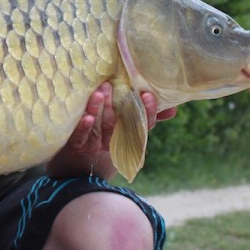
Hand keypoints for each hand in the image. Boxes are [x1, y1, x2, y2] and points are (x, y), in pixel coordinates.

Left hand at [46, 83, 176, 177]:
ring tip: (100, 93)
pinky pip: (82, 138)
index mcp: (128, 136)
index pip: (143, 124)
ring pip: (101, 128)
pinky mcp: (77, 147)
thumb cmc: (105, 135)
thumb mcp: (125, 124)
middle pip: (120, 124)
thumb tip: (174, 108)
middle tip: (113, 85)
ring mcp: (95, 145)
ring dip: (101, 110)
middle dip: (118, 105)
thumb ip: (145, 114)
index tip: (147, 95)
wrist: (75, 164)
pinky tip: (87, 117)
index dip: (147, 111)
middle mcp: (114, 142)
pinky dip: (85, 128)